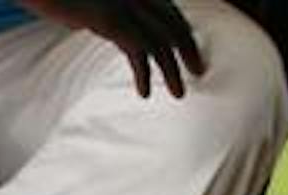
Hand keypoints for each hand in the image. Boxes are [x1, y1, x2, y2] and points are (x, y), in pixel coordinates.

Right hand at [16, 0, 203, 94]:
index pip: (169, 11)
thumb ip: (105, 16)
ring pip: (160, 41)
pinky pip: (137, 51)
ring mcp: (125, 4)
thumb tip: (108, 31)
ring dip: (172, 70)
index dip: (183, 33)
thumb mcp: (87, 6)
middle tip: (200, 71)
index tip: (191, 55)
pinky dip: (143, 75)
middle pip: (172, 23)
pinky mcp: (112, 20)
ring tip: (179, 93)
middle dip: (188, 49)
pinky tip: (144, 92)